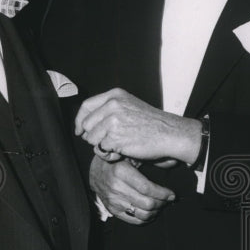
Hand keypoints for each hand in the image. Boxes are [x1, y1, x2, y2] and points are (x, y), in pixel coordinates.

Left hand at [76, 88, 201, 164]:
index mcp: (115, 96)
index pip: (86, 106)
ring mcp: (113, 121)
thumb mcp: (129, 105)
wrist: (169, 133)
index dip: (80, 120)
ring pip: (92, 139)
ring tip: (118, 146)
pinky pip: (101, 150)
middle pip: (87, 125)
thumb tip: (84, 125)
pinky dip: (109, 154)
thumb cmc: (151, 122)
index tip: (81, 130)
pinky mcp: (115, 138)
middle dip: (93, 137)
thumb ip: (108, 109)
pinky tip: (122, 151)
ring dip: (102, 146)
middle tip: (108, 142)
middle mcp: (112, 106)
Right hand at [90, 154, 174, 224]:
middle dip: (162, 203)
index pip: (147, 189)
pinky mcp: (113, 210)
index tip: (172, 194)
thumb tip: (173, 162)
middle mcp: (116, 188)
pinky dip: (146, 218)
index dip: (163, 194)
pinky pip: (134, 220)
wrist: (96, 170)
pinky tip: (152, 212)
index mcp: (121, 172)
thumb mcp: (130, 154)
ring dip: (156, 211)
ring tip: (161, 205)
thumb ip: (148, 159)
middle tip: (167, 199)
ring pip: (143, 214)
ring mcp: (113, 201)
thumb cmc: (119, 160)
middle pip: (147, 203)